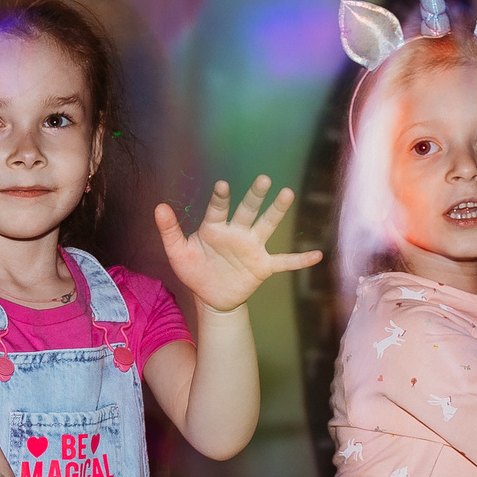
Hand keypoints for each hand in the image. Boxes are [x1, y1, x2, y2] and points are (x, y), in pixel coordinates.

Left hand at [154, 176, 323, 315]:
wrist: (210, 297)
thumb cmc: (194, 270)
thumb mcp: (178, 253)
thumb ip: (169, 230)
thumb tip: (158, 206)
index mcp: (214, 227)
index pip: (217, 209)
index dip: (220, 198)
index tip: (221, 185)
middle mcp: (236, 232)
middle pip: (247, 210)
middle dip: (255, 196)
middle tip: (264, 180)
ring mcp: (252, 248)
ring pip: (267, 226)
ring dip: (276, 212)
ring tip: (287, 194)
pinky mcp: (263, 266)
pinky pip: (284, 262)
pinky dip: (300, 260)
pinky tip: (317, 255)